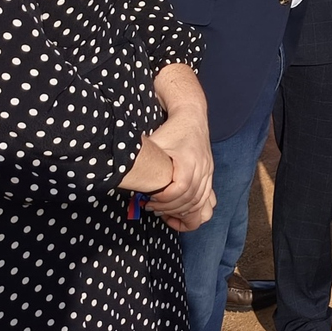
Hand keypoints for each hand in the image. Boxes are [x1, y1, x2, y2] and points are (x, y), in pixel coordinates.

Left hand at [146, 110, 214, 229]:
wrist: (192, 118)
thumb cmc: (172, 130)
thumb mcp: (155, 142)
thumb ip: (141, 158)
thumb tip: (122, 173)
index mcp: (189, 159)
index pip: (181, 188)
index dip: (166, 199)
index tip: (150, 199)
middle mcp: (203, 167)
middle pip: (191, 198)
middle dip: (170, 208)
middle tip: (152, 208)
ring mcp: (208, 172)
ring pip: (201, 201)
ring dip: (182, 212)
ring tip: (165, 212)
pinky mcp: (209, 175)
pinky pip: (207, 199)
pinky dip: (194, 209)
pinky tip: (181, 211)